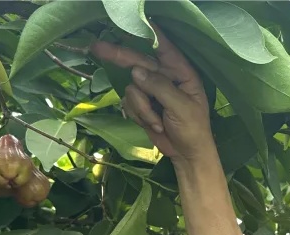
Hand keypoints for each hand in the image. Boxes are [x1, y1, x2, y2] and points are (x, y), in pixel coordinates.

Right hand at [90, 25, 213, 162]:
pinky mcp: (141, 103)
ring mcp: (151, 89)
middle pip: (138, 60)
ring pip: (131, 87)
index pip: (163, 46)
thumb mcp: (181, 108)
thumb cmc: (193, 130)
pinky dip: (139, 115)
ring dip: (142, 108)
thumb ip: (160, 88)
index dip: (147, 33)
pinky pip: (128, 102)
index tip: (129, 23)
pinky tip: (154, 126)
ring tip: (158, 123)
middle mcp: (164, 76)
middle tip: (97, 48)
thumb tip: (136, 71)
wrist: (186, 155)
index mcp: (180, 72)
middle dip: (119, 56)